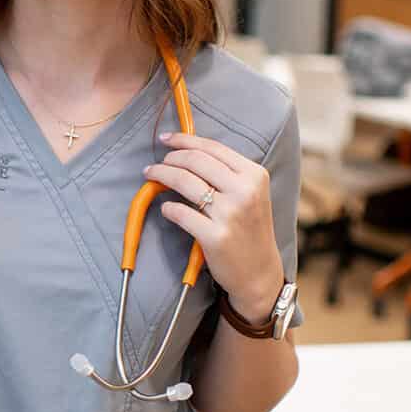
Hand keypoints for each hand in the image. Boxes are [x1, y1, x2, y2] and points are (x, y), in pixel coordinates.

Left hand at [146, 132, 283, 321]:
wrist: (259, 272)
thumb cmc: (249, 229)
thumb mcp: (250, 193)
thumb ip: (226, 172)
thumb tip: (186, 151)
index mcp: (254, 175)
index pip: (212, 148)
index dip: (184, 140)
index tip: (165, 139)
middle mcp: (245, 191)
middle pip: (195, 161)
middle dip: (169, 158)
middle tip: (156, 164)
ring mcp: (230, 214)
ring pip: (184, 182)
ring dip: (161, 176)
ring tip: (151, 177)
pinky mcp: (215, 237)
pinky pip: (180, 213)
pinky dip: (168, 208)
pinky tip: (166, 209)